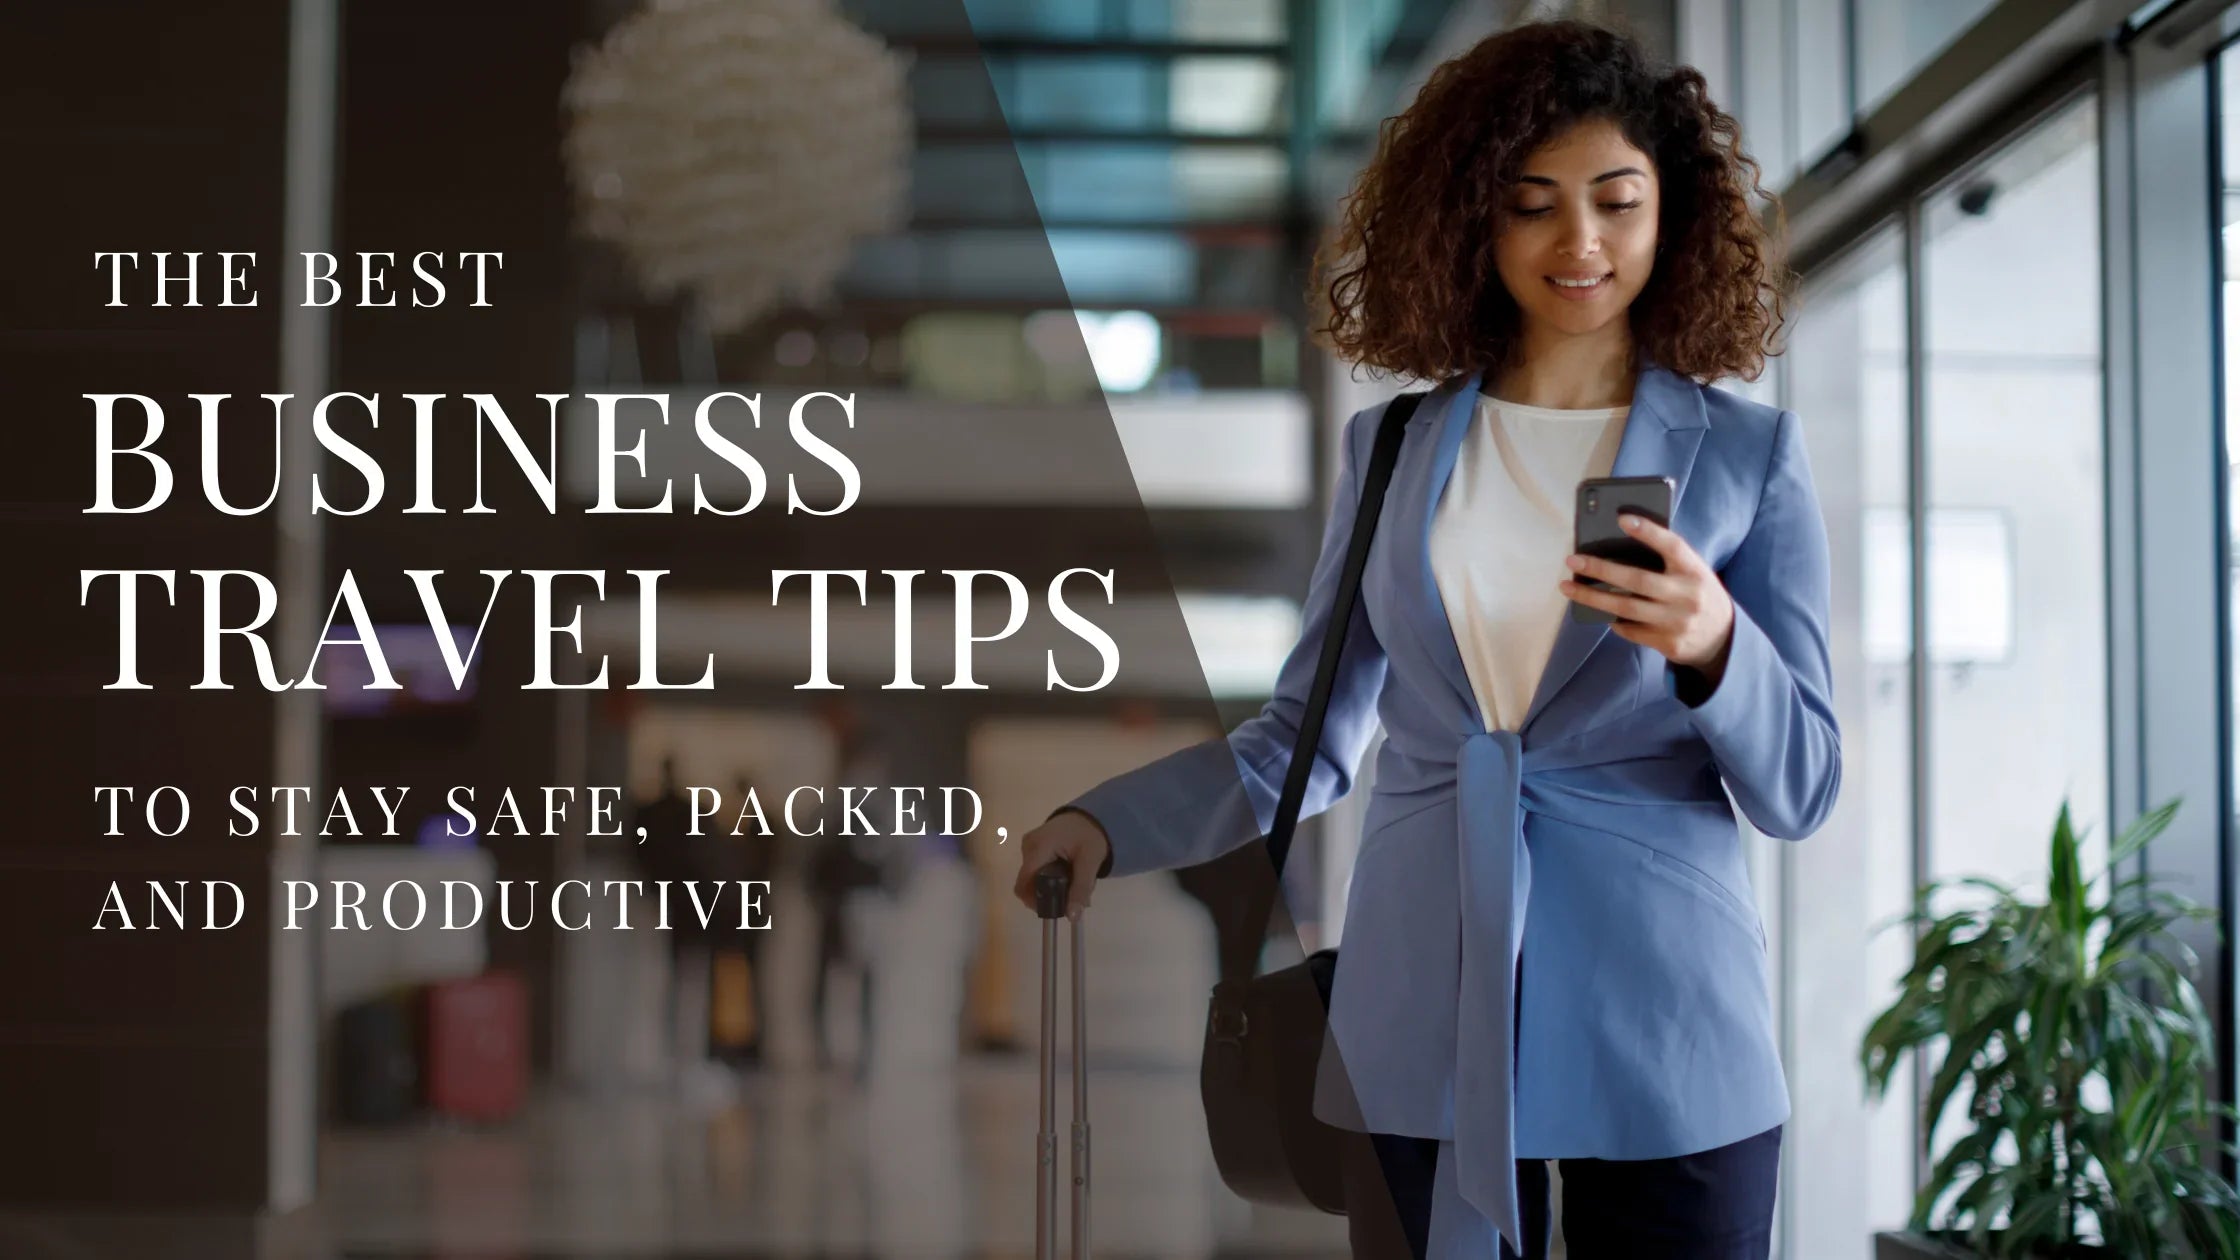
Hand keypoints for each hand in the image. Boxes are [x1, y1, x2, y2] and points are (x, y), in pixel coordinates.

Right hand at [1010, 809, 1109, 919]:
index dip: (1034, 901)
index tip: (1054, 907)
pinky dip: (1049, 876)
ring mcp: (1029, 845)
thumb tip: (1072, 917)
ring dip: (1050, 885)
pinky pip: (1036, 869)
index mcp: (1038, 848)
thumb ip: (1081, 889)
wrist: (1093, 815)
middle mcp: (1028, 846)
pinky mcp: (1033, 846)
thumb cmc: (1091, 835)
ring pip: (1033, 877)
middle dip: (1048, 893)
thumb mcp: (1090, 862)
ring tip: (1072, 881)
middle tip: (1070, 896)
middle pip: (1029, 882)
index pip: (1023, 883)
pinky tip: (1066, 873)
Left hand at [1559, 513, 1734, 677]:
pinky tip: (1598, 610)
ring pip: (1626, 608)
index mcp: (1695, 571)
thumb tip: (1618, 544)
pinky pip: (1629, 630)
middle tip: (1573, 560)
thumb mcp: (1692, 572)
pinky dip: (1611, 619)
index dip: (1648, 532)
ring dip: (1592, 598)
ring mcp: (1677, 622)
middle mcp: (1687, 596)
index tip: (1622, 518)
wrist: (1723, 638)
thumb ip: (1667, 561)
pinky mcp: (1668, 643)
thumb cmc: (1696, 593)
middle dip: (1601, 570)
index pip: (1673, 546)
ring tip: (1567, 587)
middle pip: (1638, 580)